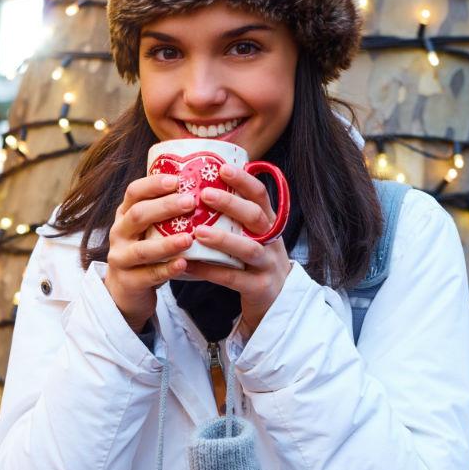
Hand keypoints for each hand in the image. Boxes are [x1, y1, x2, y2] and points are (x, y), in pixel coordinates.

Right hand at [105, 173, 196, 330]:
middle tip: (191, 202)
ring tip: (189, 238)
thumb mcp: (149, 227)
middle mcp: (119, 233)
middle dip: (164, 207)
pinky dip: (167, 269)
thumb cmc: (146, 250)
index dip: (153, 184)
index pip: (134, 192)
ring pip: (142, 250)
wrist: (125, 289)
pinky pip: (149, 275)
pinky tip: (184, 264)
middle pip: (138, 215)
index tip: (177, 180)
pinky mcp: (128, 281)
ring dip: (166, 243)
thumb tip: (205, 187)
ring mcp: (121, 258)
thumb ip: (166, 212)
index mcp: (125, 214)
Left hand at [185, 166, 291, 335]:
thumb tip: (201, 187)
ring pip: (248, 248)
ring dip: (222, 239)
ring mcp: (268, 264)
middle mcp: (272, 240)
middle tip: (205, 194)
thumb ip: (236, 217)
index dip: (244, 180)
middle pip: (255, 217)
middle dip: (231, 204)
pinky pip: (233, 278)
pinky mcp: (260, 287)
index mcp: (268, 223)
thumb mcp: (253, 235)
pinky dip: (210, 271)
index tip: (223, 168)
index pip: (260, 195)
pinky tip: (190, 265)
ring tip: (198, 232)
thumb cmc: (255, 261)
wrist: (279, 301)